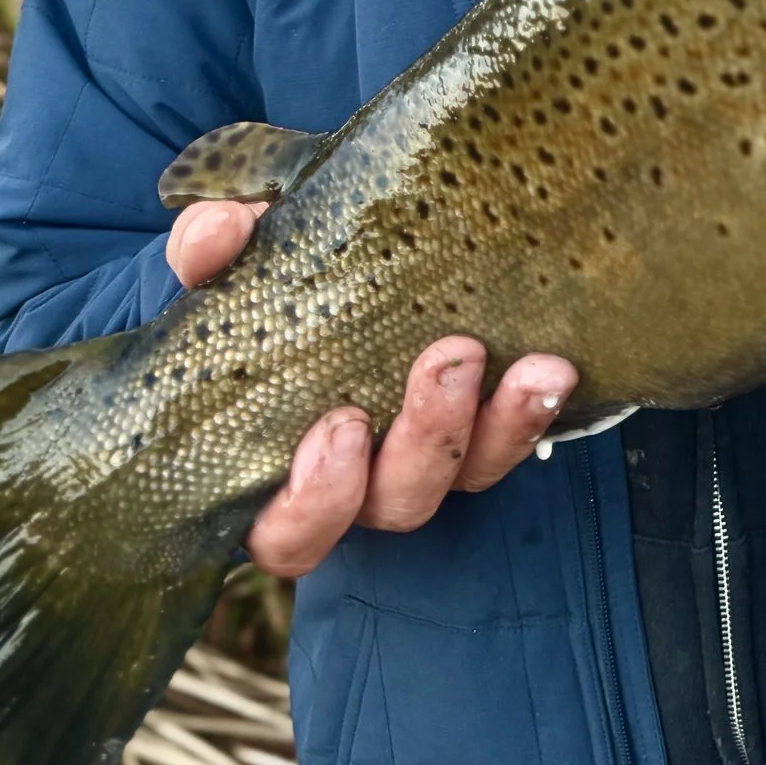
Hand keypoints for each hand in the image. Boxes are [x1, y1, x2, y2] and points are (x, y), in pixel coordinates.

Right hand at [165, 200, 578, 577]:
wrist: (318, 268)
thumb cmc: (253, 295)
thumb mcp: (225, 271)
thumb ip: (210, 255)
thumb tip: (216, 232)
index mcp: (276, 474)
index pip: (287, 532)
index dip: (313, 501)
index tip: (336, 429)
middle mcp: (358, 484)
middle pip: (394, 505)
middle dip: (426, 441)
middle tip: (448, 361)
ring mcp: (425, 457)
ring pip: (465, 476)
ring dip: (500, 426)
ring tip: (535, 367)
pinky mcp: (481, 426)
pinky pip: (513, 439)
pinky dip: (534, 409)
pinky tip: (556, 367)